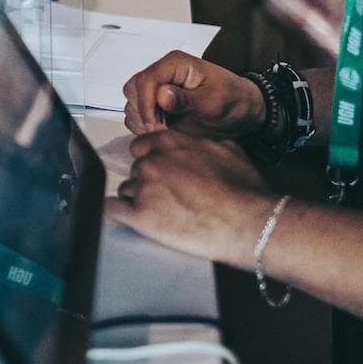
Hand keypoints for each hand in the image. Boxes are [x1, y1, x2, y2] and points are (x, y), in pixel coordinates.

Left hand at [105, 130, 275, 267]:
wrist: (249, 221)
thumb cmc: (245, 189)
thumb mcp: (227, 149)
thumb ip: (200, 142)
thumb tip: (193, 143)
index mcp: (170, 143)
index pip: (142, 147)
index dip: (151, 161)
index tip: (160, 172)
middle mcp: (152, 161)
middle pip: (136, 170)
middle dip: (148, 182)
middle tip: (168, 197)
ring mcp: (144, 188)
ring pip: (127, 190)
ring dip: (138, 200)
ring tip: (162, 213)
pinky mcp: (140, 216)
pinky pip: (113, 210)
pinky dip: (119, 213)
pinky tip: (128, 217)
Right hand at [121, 50, 266, 139]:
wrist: (243, 113)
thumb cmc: (233, 100)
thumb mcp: (215, 102)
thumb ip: (187, 99)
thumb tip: (162, 95)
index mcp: (175, 64)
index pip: (145, 80)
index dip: (146, 104)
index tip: (156, 125)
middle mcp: (163, 74)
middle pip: (133, 90)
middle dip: (143, 113)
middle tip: (162, 129)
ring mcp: (158, 90)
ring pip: (132, 104)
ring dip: (143, 121)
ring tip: (166, 131)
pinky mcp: (158, 106)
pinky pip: (139, 115)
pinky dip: (145, 126)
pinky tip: (164, 132)